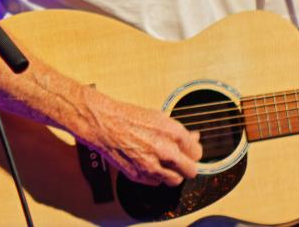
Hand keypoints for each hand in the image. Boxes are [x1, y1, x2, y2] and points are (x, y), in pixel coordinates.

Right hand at [81, 90, 200, 185]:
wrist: (102, 123)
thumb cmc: (126, 116)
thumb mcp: (157, 117)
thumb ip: (178, 132)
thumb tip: (193, 138)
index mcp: (173, 133)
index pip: (197, 153)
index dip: (191, 152)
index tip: (186, 151)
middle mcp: (166, 151)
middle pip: (191, 170)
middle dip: (185, 165)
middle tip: (178, 161)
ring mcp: (152, 165)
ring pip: (175, 180)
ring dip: (171, 174)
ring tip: (162, 164)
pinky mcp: (139, 175)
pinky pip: (156, 182)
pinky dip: (154, 176)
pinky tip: (147, 164)